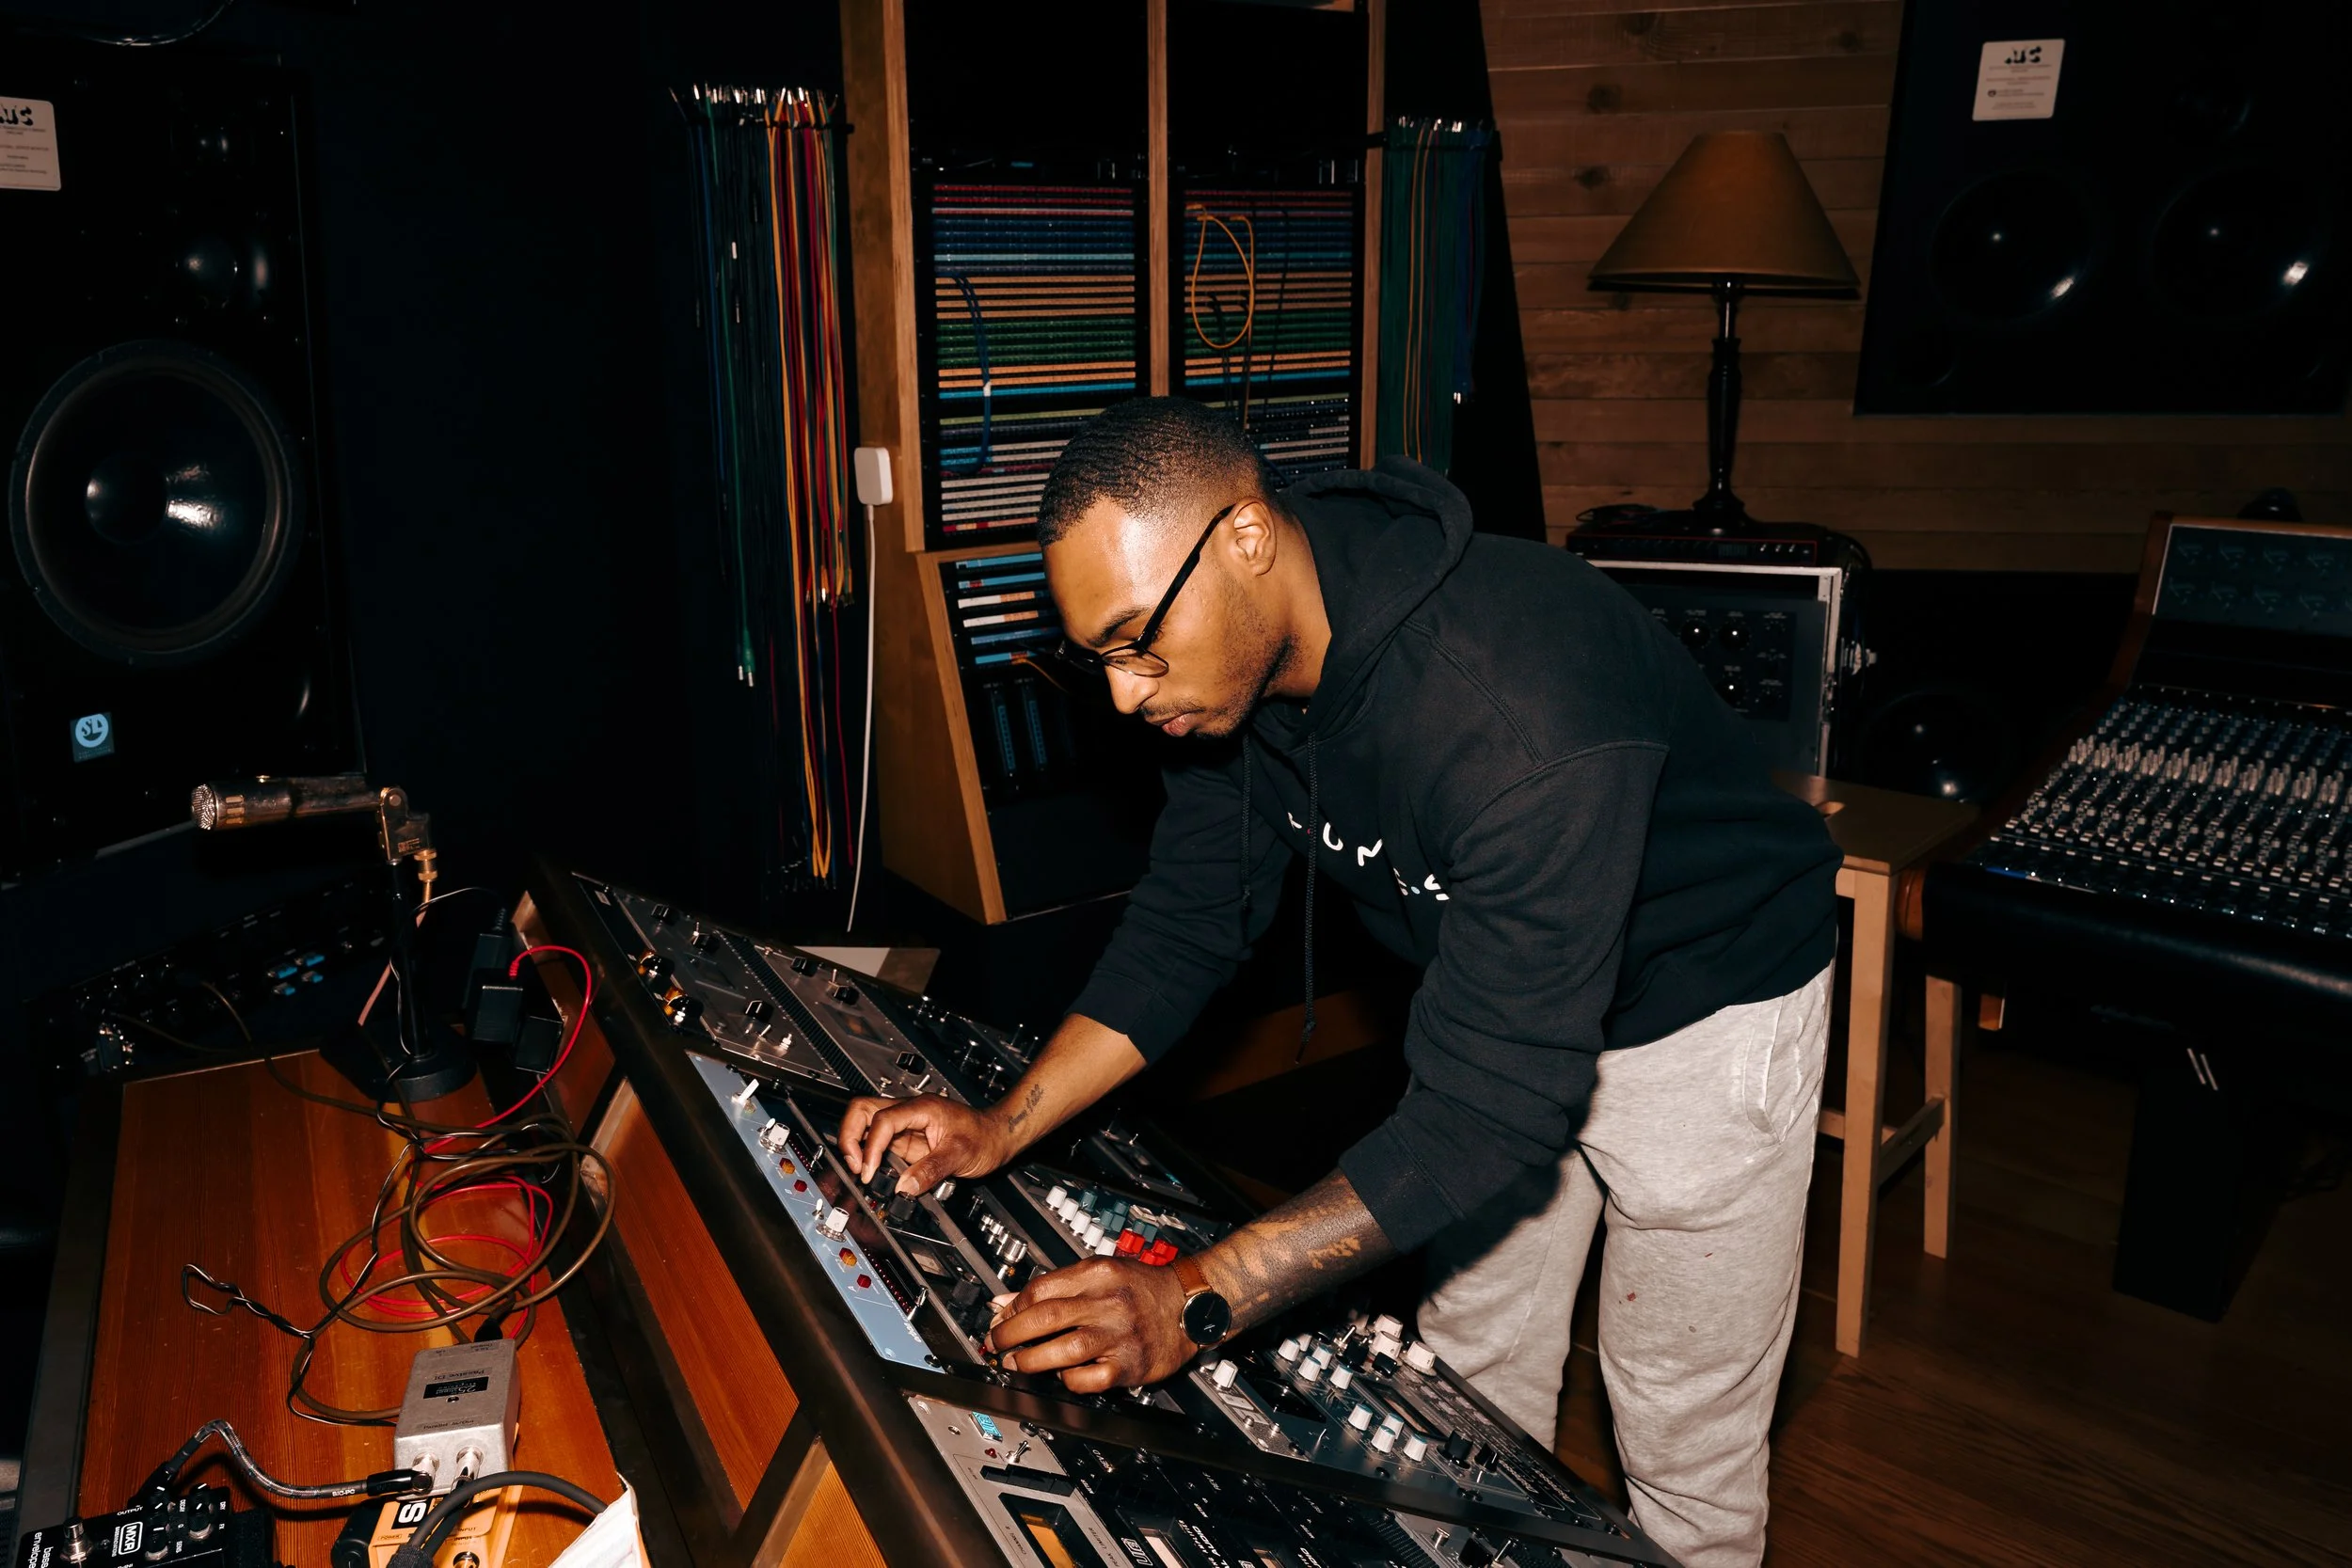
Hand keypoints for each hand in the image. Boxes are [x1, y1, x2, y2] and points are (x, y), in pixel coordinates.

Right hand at [838, 1094, 1010, 1193]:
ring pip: (865, 1124)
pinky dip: (869, 1157)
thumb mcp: (960, 1155)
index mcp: (921, 1108)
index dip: (871, 1147)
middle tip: (856, 1165)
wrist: (998, 1136)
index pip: (882, 1120)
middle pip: (862, 1110)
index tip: (870, 1171)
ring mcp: (905, 1126)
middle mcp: (908, 1112)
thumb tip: (904, 1187)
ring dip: (856, 1146)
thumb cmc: (985, 1136)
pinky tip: (874, 1173)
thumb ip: (930, 1170)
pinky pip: (878, 1144)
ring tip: (862, 1171)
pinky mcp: (906, 1140)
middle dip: (850, 1137)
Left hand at [984, 1257, 1195, 1392]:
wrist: (1190, 1305)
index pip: (1041, 1289)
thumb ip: (1057, 1285)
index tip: (1000, 1319)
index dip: (1012, 1307)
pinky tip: (1062, 1375)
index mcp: (1098, 1273)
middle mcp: (1107, 1302)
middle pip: (1045, 1317)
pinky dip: (1068, 1380)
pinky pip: (1087, 1379)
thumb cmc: (1144, 1289)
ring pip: (1062, 1350)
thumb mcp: (1102, 1272)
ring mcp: (1118, 1335)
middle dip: (1010, 1333)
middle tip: (996, 1343)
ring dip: (1030, 1360)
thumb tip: (1007, 1302)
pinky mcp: (1128, 1365)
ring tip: (1017, 1363)